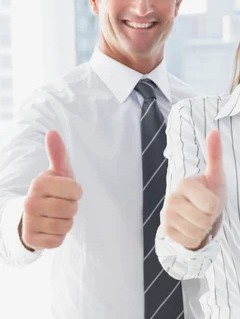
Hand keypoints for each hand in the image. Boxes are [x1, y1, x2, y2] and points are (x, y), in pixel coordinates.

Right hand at [20, 131, 81, 250]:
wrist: (33, 215)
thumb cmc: (53, 191)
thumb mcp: (58, 173)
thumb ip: (58, 154)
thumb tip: (53, 132)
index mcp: (40, 183)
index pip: (76, 190)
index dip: (76, 192)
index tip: (67, 191)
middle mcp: (30, 201)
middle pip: (71, 209)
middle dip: (72, 208)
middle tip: (61, 204)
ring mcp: (29, 221)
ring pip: (66, 226)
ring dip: (66, 222)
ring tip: (57, 216)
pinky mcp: (31, 239)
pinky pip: (58, 241)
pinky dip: (59, 236)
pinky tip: (51, 228)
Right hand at [162, 130, 225, 250]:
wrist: (200, 213)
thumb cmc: (211, 192)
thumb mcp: (217, 176)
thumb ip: (215, 154)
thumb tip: (214, 130)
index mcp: (185, 183)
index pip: (211, 205)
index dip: (216, 206)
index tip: (210, 199)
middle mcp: (172, 198)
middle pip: (204, 219)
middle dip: (210, 218)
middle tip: (206, 211)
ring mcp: (167, 215)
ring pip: (197, 232)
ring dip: (204, 229)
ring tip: (200, 218)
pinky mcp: (166, 231)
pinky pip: (189, 241)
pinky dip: (195, 238)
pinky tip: (192, 228)